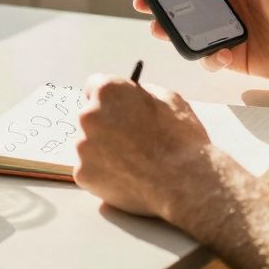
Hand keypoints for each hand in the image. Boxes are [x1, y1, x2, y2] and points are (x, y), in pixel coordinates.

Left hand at [74, 74, 213, 217]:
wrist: (185, 183)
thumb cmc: (181, 139)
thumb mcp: (169, 99)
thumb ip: (142, 94)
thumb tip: (132, 98)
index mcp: (109, 91)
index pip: (94, 85)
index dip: (109, 97)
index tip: (115, 106)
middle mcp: (89, 115)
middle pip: (90, 116)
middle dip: (106, 123)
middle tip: (129, 138)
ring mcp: (83, 146)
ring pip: (89, 144)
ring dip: (104, 149)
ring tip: (133, 161)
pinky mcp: (83, 174)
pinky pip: (90, 168)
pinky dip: (104, 172)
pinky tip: (128, 176)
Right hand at [133, 0, 268, 78]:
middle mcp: (225, 7)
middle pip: (185, 6)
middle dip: (163, 6)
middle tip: (146, 6)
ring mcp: (228, 33)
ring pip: (192, 34)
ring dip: (176, 33)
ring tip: (165, 31)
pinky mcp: (234, 57)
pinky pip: (211, 59)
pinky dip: (211, 57)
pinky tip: (225, 53)